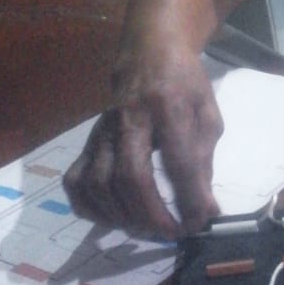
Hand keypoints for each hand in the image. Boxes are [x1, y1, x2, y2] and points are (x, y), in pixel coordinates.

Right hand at [63, 49, 223, 237]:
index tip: (202, 221)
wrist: (147, 51)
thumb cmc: (184, 84)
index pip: (178, 160)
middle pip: (130, 176)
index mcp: (168, 106)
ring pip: (99, 184)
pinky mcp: (86, 141)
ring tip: (148, 228)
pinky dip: (91, 208)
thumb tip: (205, 208)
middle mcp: (129, 119)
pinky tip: (114, 217)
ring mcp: (101, 131)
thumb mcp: (207, 113)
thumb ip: (205, 159)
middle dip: (153, 215)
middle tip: (173, 233)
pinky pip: (76, 182)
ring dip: (124, 217)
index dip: (190, 198)